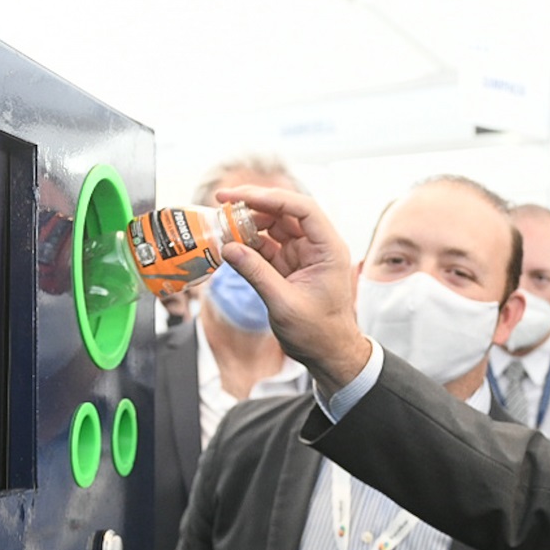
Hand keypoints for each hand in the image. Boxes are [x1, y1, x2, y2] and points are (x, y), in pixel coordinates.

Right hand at [214, 187, 369, 392]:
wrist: (328, 354)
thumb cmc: (318, 333)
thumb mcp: (284, 303)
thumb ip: (256, 273)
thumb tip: (228, 247)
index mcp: (328, 249)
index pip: (302, 209)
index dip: (270, 197)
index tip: (240, 195)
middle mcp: (317, 246)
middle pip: (285, 211)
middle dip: (254, 204)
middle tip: (222, 200)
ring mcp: (303, 254)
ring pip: (274, 226)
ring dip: (248, 223)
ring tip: (222, 224)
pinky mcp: (290, 265)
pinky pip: (267, 245)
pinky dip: (248, 243)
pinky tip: (230, 243)